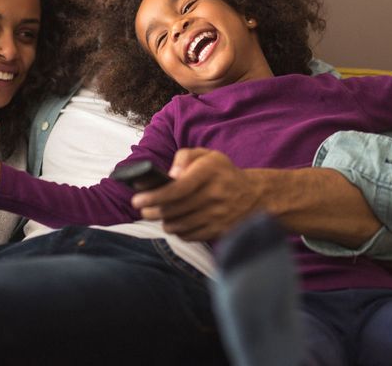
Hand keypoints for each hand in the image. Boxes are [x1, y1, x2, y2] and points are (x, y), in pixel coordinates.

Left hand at [131, 148, 262, 241]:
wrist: (254, 195)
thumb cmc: (222, 172)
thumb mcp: (206, 155)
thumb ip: (184, 157)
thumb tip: (170, 175)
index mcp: (210, 172)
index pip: (178, 188)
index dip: (155, 196)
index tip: (137, 200)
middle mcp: (215, 194)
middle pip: (174, 209)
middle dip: (152, 211)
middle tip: (142, 209)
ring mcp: (218, 215)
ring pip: (179, 225)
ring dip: (163, 222)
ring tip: (157, 215)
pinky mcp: (219, 231)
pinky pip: (190, 236)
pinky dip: (178, 231)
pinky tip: (175, 222)